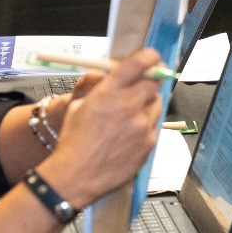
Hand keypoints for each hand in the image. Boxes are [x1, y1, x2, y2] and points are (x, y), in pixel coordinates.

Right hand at [41, 49, 163, 204]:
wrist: (75, 176)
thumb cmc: (73, 141)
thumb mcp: (79, 105)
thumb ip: (100, 88)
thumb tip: (113, 75)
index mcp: (109, 92)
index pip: (139, 63)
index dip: (149, 56)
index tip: (152, 56)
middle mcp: (129, 106)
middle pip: (155, 81)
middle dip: (152, 79)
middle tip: (147, 80)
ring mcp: (142, 126)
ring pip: (157, 103)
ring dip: (149, 102)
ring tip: (132, 113)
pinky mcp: (149, 143)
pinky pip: (154, 126)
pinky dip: (146, 125)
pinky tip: (130, 134)